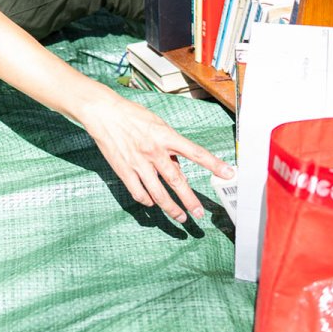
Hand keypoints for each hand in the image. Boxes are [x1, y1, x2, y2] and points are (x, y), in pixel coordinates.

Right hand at [81, 91, 234, 221]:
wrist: (104, 113)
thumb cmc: (132, 115)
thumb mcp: (157, 124)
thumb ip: (170, 145)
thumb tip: (179, 166)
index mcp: (165, 136)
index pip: (195, 152)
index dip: (213, 163)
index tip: (228, 173)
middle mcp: (154, 151)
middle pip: (177, 181)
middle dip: (190, 200)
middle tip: (200, 214)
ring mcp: (139, 163)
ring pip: (158, 194)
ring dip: (172, 209)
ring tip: (181, 217)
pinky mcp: (124, 171)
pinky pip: (139, 193)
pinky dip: (148, 202)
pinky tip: (153, 203)